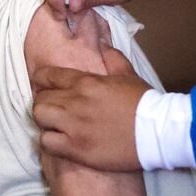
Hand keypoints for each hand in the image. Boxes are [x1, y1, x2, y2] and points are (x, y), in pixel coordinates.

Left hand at [32, 47, 150, 170]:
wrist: (156, 132)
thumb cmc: (144, 103)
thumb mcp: (128, 75)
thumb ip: (113, 58)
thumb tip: (104, 45)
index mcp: (86, 82)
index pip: (47, 76)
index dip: (41, 80)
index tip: (43, 85)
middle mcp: (75, 102)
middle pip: (40, 99)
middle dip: (43, 102)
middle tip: (52, 108)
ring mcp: (73, 127)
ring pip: (39, 118)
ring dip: (44, 121)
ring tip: (54, 125)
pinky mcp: (76, 149)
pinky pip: (46, 143)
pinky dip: (49, 142)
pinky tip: (59, 141)